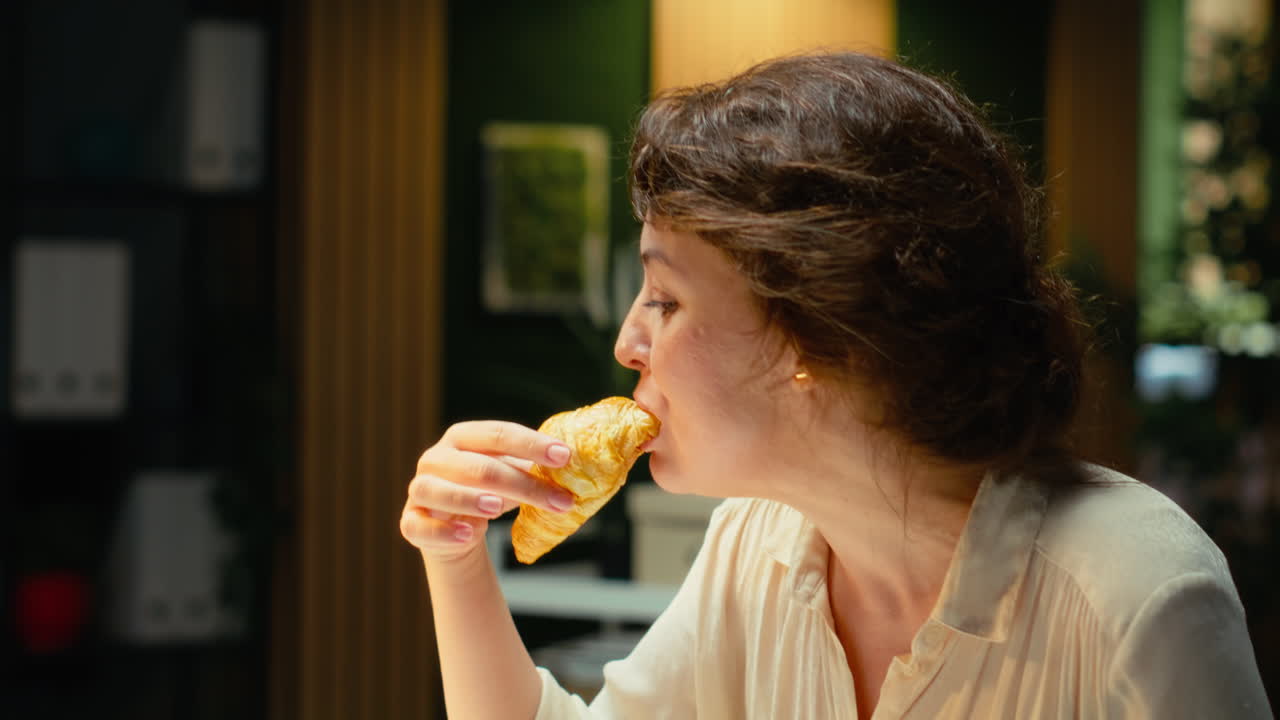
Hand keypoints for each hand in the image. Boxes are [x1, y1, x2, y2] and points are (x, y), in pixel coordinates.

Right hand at [400, 420, 573, 561]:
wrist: (456, 529)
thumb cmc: (488, 492)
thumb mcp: (512, 476)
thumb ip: (535, 469)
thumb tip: (577, 468)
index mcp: (463, 437)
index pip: (498, 434)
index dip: (531, 444)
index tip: (565, 457)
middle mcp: (437, 458)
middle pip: (479, 466)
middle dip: (522, 483)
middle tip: (560, 500)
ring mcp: (420, 489)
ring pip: (439, 489)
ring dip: (470, 497)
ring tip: (498, 507)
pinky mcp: (410, 521)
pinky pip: (420, 525)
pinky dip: (444, 530)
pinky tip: (469, 534)